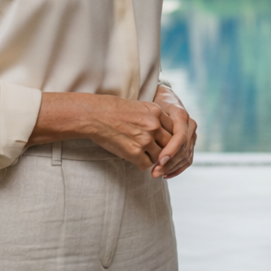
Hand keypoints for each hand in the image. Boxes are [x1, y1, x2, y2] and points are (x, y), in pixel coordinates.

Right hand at [30, 93, 173, 170]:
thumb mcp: (141, 106)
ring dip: (155, 159)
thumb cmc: (116, 110)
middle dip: (167, 151)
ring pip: (160, 156)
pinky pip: (147, 164)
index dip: (172, 139)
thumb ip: (155, 117)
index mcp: (157, 112)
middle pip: (170, 144)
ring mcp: (145, 139)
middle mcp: (154, 125)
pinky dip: (143, 164)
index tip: (167, 144)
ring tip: (148, 157)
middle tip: (163, 157)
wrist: (96, 115)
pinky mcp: (134, 152)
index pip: (174, 129)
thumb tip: (165, 130)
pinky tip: (137, 160)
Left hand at [152, 83, 197, 178]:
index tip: (158, 160)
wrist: (166, 98)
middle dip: (169, 163)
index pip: (179, 137)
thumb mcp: (152, 109)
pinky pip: (187, 159)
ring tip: (157, 174)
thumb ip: (153, 123)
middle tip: (154, 172)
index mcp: (181, 115)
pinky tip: (166, 175)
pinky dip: (177, 169)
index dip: (170, 150)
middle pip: (183, 149)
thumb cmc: (155, 104)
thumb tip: (148, 142)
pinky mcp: (191, 142)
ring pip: (186, 156)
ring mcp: (192, 134)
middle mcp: (190, 125)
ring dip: (172, 168)